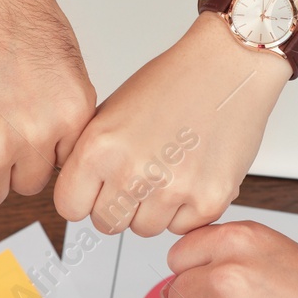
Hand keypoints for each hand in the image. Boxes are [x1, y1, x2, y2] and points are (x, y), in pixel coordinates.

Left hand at [54, 0, 297, 236]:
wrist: (228, 67)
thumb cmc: (173, 82)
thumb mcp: (110, 112)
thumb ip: (89, 155)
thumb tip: (77, 191)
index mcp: (99, 147)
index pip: (69, 207)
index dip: (84, 198)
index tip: (94, 191)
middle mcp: (132, 172)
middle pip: (106, 224)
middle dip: (118, 206)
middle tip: (136, 179)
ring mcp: (171, 190)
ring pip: (144, 230)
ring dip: (152, 209)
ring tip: (166, 172)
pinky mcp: (208, 201)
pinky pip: (182, 227)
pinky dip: (186, 209)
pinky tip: (190, 175)